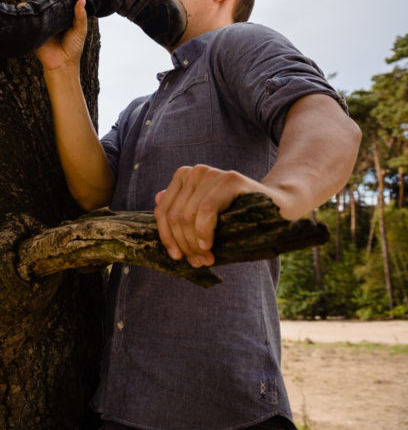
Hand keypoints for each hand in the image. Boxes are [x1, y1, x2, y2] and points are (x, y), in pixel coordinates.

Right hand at [32, 0, 87, 71]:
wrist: (62, 64)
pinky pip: (26, 13)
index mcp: (64, 9)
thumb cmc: (73, 47)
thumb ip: (80, 16)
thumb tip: (81, 0)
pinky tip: (26, 3)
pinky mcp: (33, 25)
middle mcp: (52, 10)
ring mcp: (42, 17)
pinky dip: (24, 7)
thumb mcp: (80, 30)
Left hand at [154, 164, 271, 266]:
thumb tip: (156, 198)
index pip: (163, 211)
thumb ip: (183, 207)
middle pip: (175, 216)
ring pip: (188, 215)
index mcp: (184, 177)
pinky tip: (208, 246)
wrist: (278, 206)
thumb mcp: (206, 215)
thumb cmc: (238, 215)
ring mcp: (212, 173)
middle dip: (184, 244)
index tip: (176, 257)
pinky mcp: (230, 179)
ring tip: (206, 259)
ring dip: (194, 244)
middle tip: (197, 262)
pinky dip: (204, 232)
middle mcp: (195, 172)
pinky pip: (206, 210)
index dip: (167, 237)